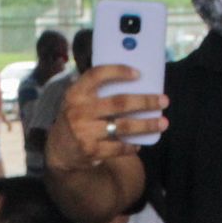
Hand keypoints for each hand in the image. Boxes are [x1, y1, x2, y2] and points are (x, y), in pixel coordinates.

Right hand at [45, 65, 167, 173]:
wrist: (58, 150)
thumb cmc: (76, 118)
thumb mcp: (77, 101)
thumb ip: (96, 91)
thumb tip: (135, 83)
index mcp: (75, 93)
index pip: (96, 75)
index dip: (118, 71)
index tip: (138, 74)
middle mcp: (79, 111)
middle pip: (119, 103)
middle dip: (145, 101)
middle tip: (164, 100)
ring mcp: (84, 132)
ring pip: (123, 126)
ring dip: (146, 125)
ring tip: (162, 122)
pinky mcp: (91, 151)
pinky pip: (118, 147)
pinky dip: (131, 145)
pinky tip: (139, 143)